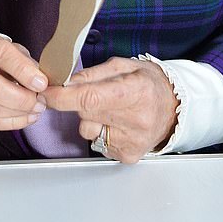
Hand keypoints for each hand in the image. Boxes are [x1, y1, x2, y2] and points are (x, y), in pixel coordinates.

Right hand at [0, 31, 47, 132]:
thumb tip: (43, 82)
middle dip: (20, 98)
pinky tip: (22, 118)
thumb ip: (25, 63)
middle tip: (39, 103)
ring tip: (34, 111)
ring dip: (16, 113)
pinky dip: (8, 123)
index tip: (41, 83)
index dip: (21, 69)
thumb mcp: (9, 52)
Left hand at [44, 57, 177, 163]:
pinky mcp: (128, 156)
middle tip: (94, 94)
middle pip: (85, 114)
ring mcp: (132, 141)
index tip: (48, 93)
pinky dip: (101, 131)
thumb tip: (67, 82)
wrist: (174, 108)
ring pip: (88, 130)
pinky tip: (117, 124)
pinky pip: (98, 143)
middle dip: (78, 102)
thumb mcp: (124, 66)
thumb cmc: (149, 83)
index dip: (63, 97)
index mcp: (135, 91)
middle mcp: (136, 119)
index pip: (90, 98)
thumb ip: (94, 73)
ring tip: (111, 110)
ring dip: (91, 119)